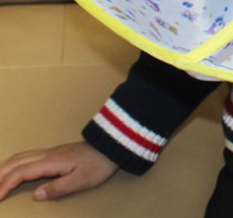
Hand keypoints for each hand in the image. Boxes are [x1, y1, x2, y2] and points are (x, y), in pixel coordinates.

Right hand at [0, 142, 117, 201]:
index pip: (21, 173)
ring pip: (20, 157)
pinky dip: (14, 163)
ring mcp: (50, 152)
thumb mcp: (81, 180)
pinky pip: (27, 156)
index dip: (5, 185)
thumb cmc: (98, 165)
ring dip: (4, 167)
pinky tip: (12, 169)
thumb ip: (58, 188)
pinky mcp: (54, 153)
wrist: (111, 147)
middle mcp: (47, 154)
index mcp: (51, 162)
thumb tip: (35, 195)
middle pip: (16, 162)